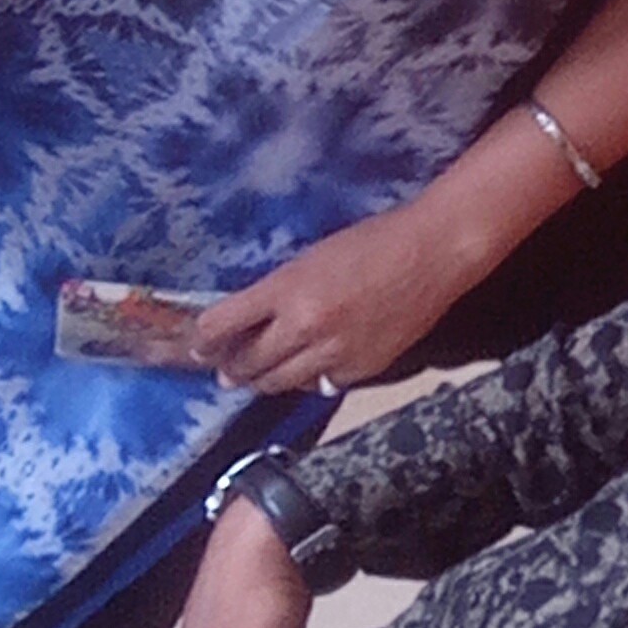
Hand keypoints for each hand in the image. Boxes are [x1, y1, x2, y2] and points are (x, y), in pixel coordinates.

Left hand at [196, 196, 474, 394]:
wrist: (432, 254)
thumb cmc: (373, 242)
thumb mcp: (312, 257)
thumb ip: (281, 291)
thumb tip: (255, 321)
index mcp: (287, 289)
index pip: (225, 323)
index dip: (203, 338)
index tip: (195, 344)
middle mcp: (305, 326)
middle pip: (248, 362)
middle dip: (231, 367)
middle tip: (222, 369)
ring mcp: (334, 352)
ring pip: (280, 383)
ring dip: (261, 381)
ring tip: (254, 379)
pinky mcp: (361, 369)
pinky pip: (320, 386)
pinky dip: (309, 381)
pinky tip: (306, 372)